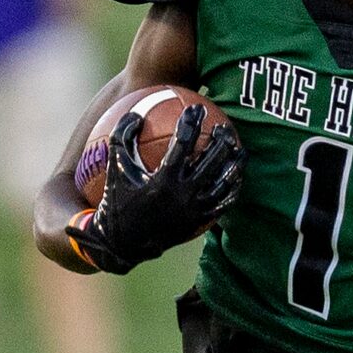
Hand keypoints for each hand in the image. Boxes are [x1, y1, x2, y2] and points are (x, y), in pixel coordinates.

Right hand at [68, 99, 243, 274]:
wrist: (123, 244)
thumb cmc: (116, 201)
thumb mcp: (115, 168)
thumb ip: (122, 137)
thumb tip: (136, 113)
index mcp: (163, 180)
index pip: (184, 143)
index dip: (192, 122)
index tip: (197, 108)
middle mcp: (183, 195)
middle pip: (212, 161)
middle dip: (221, 139)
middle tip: (222, 126)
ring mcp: (195, 210)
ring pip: (224, 182)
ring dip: (234, 162)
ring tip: (237, 146)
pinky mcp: (200, 221)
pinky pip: (224, 202)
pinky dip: (232, 187)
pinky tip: (236, 175)